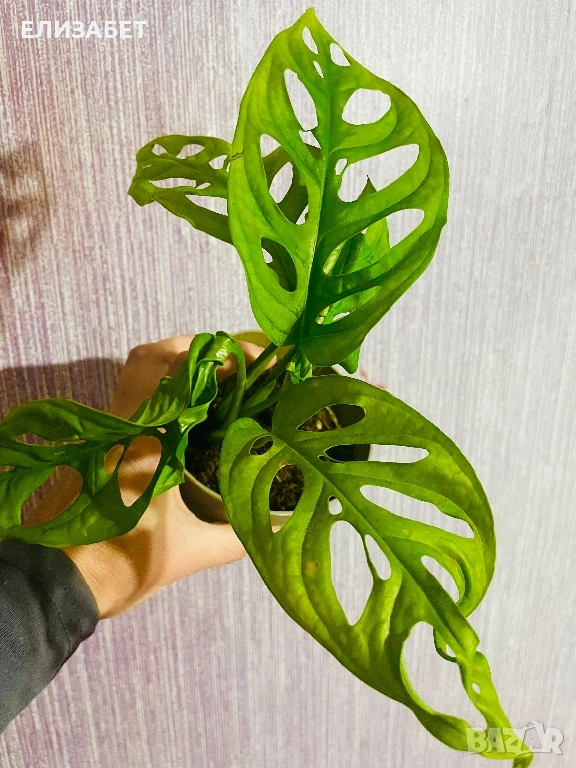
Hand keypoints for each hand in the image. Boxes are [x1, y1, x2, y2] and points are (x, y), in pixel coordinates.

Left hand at [63, 335, 262, 618]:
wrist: (55, 584)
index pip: (180, 370)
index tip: (261, 363)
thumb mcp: (187, 553)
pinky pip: (130, 401)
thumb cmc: (119, 564)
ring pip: (135, 377)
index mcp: (146, 438)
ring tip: (216, 385)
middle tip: (234, 365)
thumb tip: (274, 526)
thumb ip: (234, 537)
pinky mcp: (96, 447)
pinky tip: (191, 419)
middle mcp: (122, 424)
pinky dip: (161, 395)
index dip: (223, 356)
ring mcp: (104, 433)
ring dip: (175, 370)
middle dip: (195, 349)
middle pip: (149, 357)